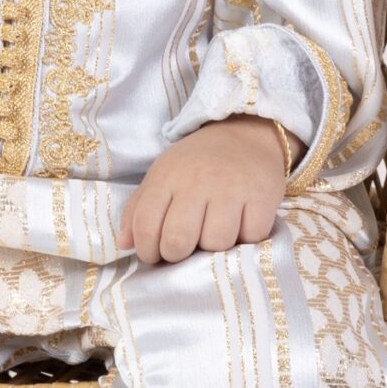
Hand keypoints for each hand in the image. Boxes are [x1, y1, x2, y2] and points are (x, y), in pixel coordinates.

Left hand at [117, 116, 294, 265]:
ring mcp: (232, 188)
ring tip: (215, 229)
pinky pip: (250, 238)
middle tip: (187, 245)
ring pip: (215, 244)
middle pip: (178, 242)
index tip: (156, 253)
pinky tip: (241, 221)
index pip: (145, 227)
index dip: (147, 250)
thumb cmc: (197, 162)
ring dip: (215, 246)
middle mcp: (198, 181)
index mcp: (167, 176)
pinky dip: (246, 237)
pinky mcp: (263, 196)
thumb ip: (138, 209)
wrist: (245, 133)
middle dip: (178, 254)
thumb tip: (124, 244)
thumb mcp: (162, 175)